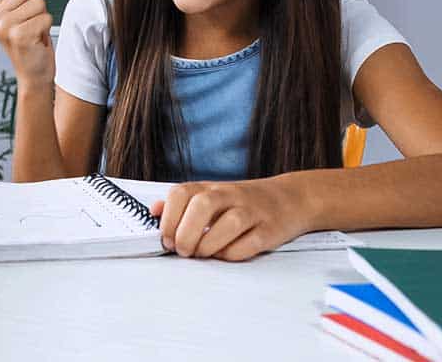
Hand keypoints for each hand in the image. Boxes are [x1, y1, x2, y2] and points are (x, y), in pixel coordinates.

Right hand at [0, 0, 54, 83]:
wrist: (33, 74)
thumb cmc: (30, 42)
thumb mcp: (24, 13)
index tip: (24, 17)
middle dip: (36, 7)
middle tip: (31, 26)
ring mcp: (5, 28)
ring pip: (39, 3)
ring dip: (43, 18)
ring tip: (35, 34)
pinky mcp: (20, 36)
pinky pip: (45, 17)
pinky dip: (46, 28)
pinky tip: (38, 41)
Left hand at [150, 177, 312, 260]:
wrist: (288, 199)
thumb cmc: (240, 202)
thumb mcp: (208, 196)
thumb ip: (180, 204)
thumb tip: (153, 211)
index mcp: (209, 188)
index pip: (181, 193)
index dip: (169, 218)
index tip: (166, 238)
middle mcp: (229, 195)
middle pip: (203, 206)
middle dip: (186, 233)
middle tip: (182, 250)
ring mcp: (251, 211)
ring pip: (228, 224)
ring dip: (208, 245)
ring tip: (202, 254)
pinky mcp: (269, 230)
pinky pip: (250, 244)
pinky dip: (232, 254)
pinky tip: (225, 254)